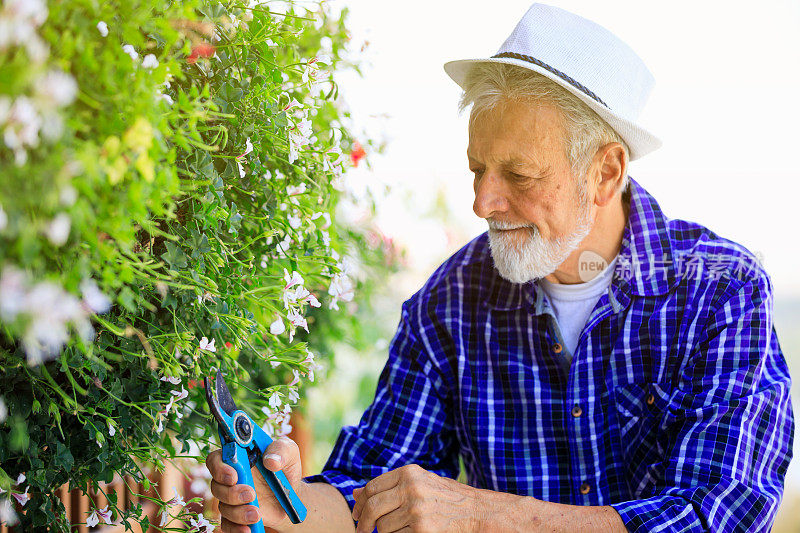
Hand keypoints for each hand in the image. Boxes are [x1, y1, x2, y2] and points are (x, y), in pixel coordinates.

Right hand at [205, 436, 302, 532]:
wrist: (293, 493)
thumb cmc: (286, 466)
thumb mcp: (289, 452)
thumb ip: (281, 450)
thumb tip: (271, 461)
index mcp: (237, 457)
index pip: (215, 459)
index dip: (219, 468)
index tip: (234, 476)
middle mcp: (230, 478)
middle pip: (216, 486)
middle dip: (231, 493)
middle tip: (251, 494)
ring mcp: (232, 498)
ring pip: (223, 507)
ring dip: (238, 512)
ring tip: (257, 514)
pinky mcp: (237, 515)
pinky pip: (228, 525)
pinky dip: (236, 529)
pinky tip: (248, 530)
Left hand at [351, 464, 481, 532]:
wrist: (476, 512)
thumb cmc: (445, 497)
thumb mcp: (418, 483)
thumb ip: (388, 487)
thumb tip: (354, 493)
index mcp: (409, 473)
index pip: (372, 488)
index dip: (360, 504)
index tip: (355, 514)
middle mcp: (411, 488)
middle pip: (373, 507)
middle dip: (362, 522)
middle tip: (360, 531)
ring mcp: (417, 509)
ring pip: (383, 527)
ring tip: (394, 531)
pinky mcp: (423, 530)